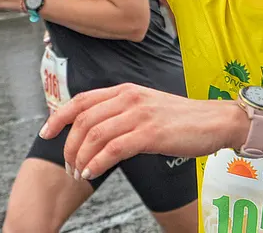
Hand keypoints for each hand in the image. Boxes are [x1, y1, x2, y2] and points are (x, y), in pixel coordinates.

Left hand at [40, 83, 244, 180]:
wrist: (215, 121)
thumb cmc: (182, 119)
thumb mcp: (147, 107)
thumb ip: (122, 113)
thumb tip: (96, 131)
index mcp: (126, 90)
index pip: (82, 99)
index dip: (59, 116)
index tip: (46, 133)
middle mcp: (129, 98)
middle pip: (83, 119)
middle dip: (69, 145)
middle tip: (68, 165)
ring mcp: (140, 114)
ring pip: (95, 135)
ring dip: (80, 157)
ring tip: (79, 173)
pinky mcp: (150, 133)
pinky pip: (113, 149)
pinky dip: (97, 162)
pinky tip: (92, 172)